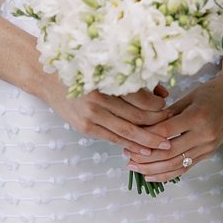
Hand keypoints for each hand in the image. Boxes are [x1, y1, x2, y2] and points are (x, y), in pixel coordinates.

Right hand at [41, 81, 172, 154]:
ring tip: (164, 145)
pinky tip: (143, 150)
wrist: (50, 80)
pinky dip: (130, 145)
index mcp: (110, 82)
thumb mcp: (111, 72)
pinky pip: (113, 139)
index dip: (159, 106)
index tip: (168, 107)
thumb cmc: (86, 73)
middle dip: (158, 125)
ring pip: (127, 132)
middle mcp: (100, 99)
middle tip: (172, 129)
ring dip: (148, 140)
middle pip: (138, 117)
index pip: (143, 99)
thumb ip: (138, 83)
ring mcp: (91, 115)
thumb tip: (164, 94)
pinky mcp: (85, 127)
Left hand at [125, 71, 222, 182]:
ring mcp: (208, 147)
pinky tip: (150, 175)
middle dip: (144, 157)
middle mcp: (204, 135)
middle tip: (126, 155)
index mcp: (197, 117)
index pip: (165, 133)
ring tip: (134, 167)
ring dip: (151, 169)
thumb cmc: (212, 92)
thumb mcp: (189, 97)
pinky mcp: (209, 153)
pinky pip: (185, 168)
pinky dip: (166, 174)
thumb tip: (144, 127)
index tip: (129, 138)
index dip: (144, 138)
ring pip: (175, 165)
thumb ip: (168, 114)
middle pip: (168, 153)